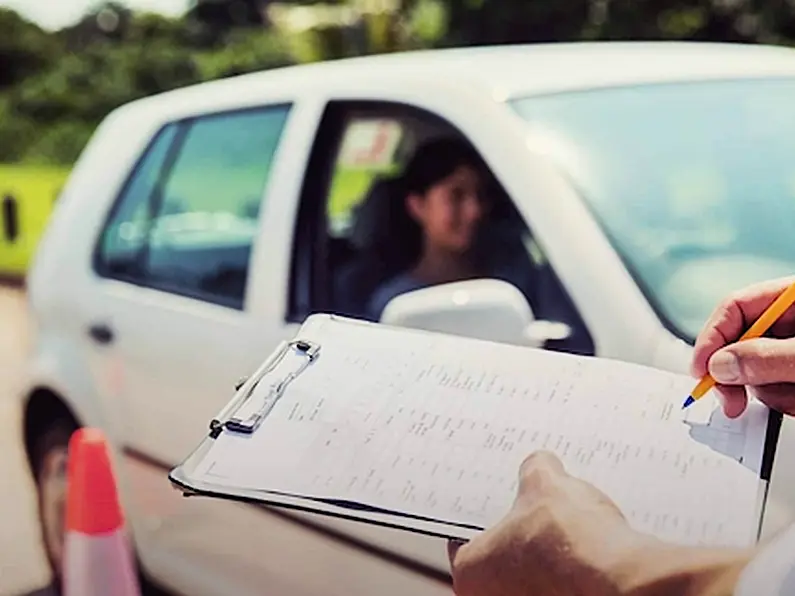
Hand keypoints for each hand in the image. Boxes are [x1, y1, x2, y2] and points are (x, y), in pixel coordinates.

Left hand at [448, 452, 750, 595]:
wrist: (622, 585)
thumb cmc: (569, 542)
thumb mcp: (546, 483)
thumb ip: (534, 470)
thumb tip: (540, 465)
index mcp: (469, 571)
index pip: (465, 537)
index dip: (487, 513)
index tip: (502, 502)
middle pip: (500, 560)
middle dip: (520, 537)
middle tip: (538, 512)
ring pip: (531, 579)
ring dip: (547, 559)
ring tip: (570, 531)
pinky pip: (560, 588)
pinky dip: (571, 575)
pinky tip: (590, 553)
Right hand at [692, 276, 794, 417]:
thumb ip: (768, 357)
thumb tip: (720, 366)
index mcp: (794, 298)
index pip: (736, 307)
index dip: (712, 337)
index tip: (701, 370)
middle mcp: (793, 322)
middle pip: (741, 342)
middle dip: (738, 375)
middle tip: (732, 402)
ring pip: (759, 372)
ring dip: (772, 393)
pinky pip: (779, 389)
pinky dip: (788, 401)